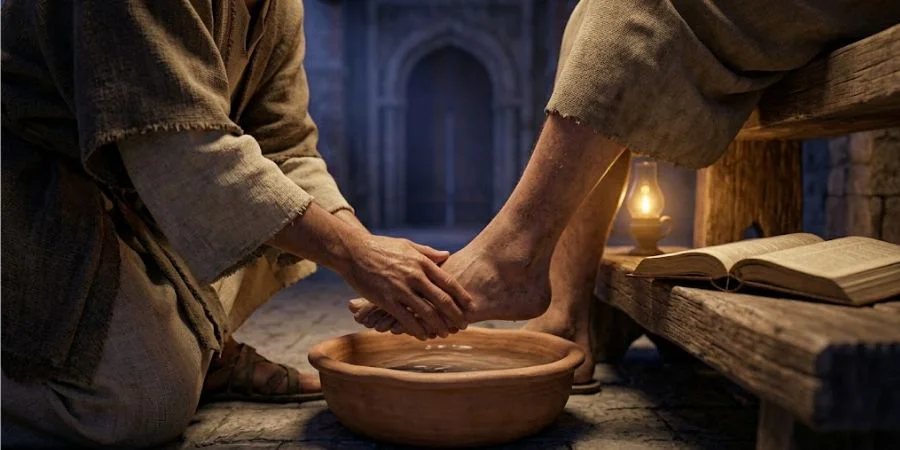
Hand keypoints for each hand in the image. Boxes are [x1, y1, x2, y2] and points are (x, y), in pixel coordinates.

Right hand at [339, 234, 471, 339]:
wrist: (354, 251)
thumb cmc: (381, 247)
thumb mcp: (408, 245)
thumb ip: (428, 253)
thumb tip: (447, 255)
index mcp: (422, 262)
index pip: (448, 282)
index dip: (462, 296)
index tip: (471, 306)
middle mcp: (414, 276)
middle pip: (442, 299)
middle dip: (455, 314)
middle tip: (464, 325)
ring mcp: (400, 289)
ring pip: (426, 312)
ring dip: (438, 325)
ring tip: (446, 334)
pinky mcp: (386, 300)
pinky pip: (405, 319)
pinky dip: (416, 329)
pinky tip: (423, 336)